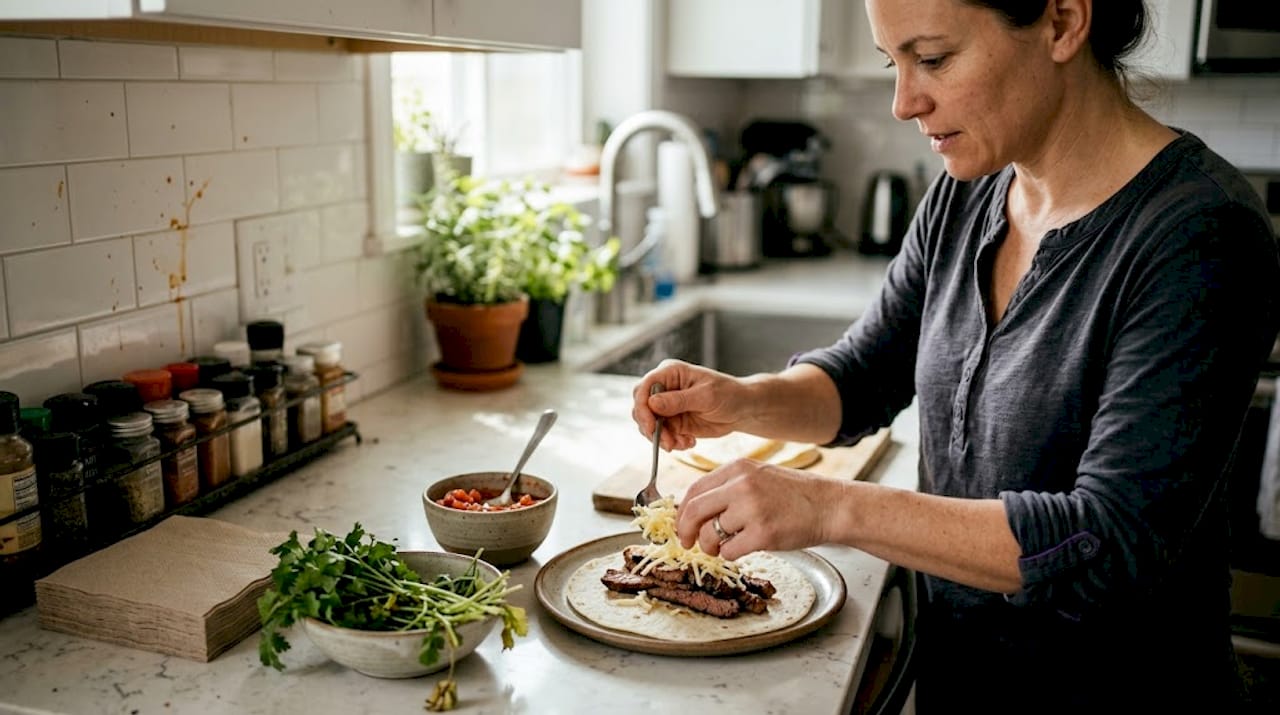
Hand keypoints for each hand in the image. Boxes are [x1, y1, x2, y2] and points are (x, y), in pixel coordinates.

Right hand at [632, 360, 747, 450]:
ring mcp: (667, 406)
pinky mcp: (672, 422)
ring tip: (683, 442)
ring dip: (662, 438)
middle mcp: (664, 388)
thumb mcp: (706, 396)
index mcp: (670, 372)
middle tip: (668, 441)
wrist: (742, 409)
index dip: (642, 407)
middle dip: (651, 427)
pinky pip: (661, 435)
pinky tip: (689, 442)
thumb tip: (652, 403)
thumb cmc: (729, 394)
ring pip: (648, 425)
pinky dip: (672, 442)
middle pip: (641, 407)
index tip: (651, 425)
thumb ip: (679, 400)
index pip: (644, 387)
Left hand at [676, 460, 839, 560]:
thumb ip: (729, 488)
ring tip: (722, 548)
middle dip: (685, 532)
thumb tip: (695, 510)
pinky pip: (729, 551)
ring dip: (710, 547)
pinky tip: (743, 549)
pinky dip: (730, 555)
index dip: (681, 513)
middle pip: (694, 511)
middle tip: (688, 544)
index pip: (694, 490)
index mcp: (737, 468)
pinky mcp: (763, 534)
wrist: (830, 505)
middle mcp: (741, 485)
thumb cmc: (795, 495)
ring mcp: (752, 509)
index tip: (682, 526)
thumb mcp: (759, 477)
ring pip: (710, 534)